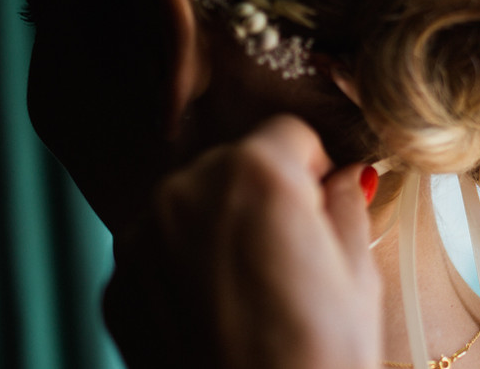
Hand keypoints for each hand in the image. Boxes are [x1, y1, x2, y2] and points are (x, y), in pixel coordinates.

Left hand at [104, 115, 380, 368]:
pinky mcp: (121, 284)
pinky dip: (187, 265)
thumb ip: (347, 204)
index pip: (289, 133)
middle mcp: (185, 191)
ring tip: (255, 286)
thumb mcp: (358, 271)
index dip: (316, 168)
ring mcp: (143, 239)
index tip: (324, 202)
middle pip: (235, 164)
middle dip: (265, 193)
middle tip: (294, 252)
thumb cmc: (322, 354)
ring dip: (222, 225)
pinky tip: (220, 309)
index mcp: (255, 173)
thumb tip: (347, 178)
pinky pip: (162, 250)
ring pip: (193, 205)